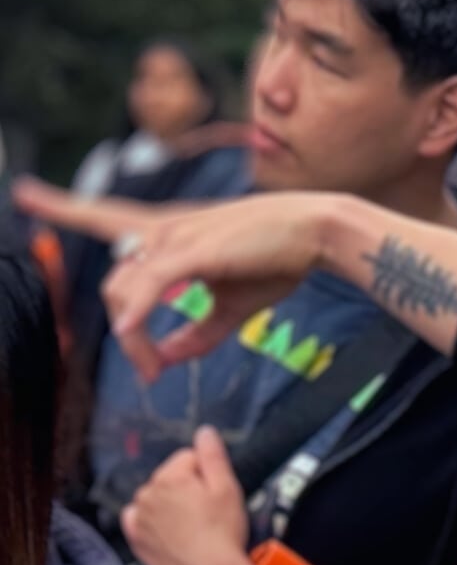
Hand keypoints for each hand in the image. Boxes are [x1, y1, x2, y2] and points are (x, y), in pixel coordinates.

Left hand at [13, 179, 334, 382]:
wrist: (319, 232)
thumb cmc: (280, 258)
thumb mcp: (233, 306)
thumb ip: (198, 333)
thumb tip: (168, 360)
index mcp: (173, 233)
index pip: (106, 216)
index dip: (62, 206)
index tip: (22, 193)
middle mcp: (167, 228)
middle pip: (115, 283)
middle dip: (123, 332)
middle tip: (150, 371)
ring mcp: (179, 235)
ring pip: (125, 290)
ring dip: (132, 337)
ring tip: (155, 369)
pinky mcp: (195, 248)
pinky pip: (148, 286)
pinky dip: (137, 314)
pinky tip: (138, 337)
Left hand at [123, 427, 253, 564]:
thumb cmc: (223, 527)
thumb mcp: (227, 486)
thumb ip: (212, 455)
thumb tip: (203, 430)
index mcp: (170, 477)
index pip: (189, 457)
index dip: (206, 472)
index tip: (216, 493)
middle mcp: (147, 494)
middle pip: (169, 476)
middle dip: (186, 486)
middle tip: (205, 509)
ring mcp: (137, 519)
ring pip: (155, 496)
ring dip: (168, 502)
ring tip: (190, 522)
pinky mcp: (134, 541)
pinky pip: (136, 518)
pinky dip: (148, 518)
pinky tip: (165, 529)